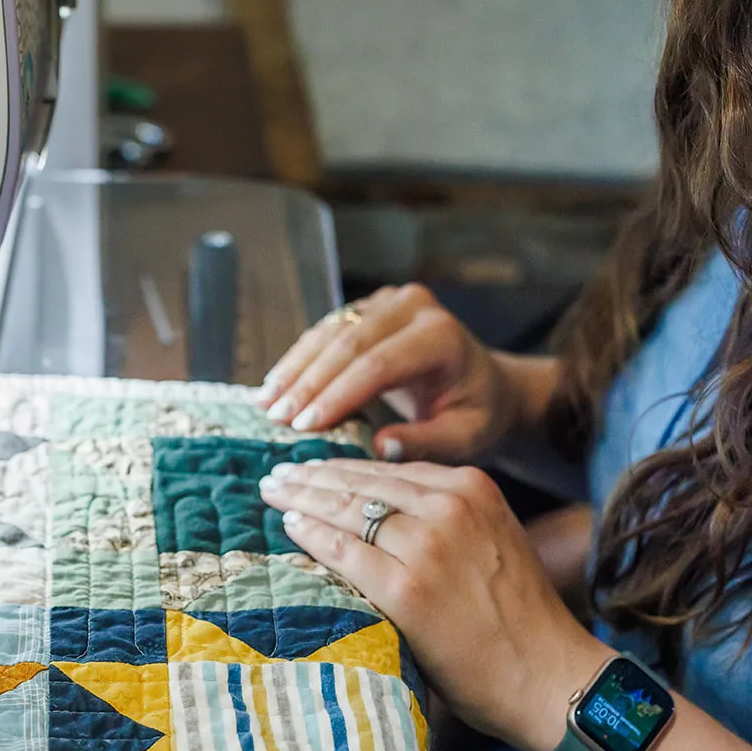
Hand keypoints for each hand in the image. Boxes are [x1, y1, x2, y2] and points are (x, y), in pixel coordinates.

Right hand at [257, 284, 525, 463]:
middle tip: (275, 417)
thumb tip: (379, 448)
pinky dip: (299, 360)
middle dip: (307, 383)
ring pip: (330, 332)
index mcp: (440, 337)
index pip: (378, 363)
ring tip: (266, 404)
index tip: (304, 426)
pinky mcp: (369, 307)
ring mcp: (389, 301)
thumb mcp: (463, 437)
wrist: (485, 385)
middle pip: (348, 343)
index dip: (337, 395)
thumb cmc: (475, 415)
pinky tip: (276, 386)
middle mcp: (413, 307)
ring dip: (295, 370)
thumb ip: (424, 442)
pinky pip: (326, 332)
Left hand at [258, 459, 609, 750]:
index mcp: (472, 489)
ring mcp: (427, 546)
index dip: (342, 467)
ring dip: (301, 500)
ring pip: (347, 511)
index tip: (310, 469)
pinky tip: (290, 528)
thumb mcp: (490, 542)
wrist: (548, 676)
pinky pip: (343, 552)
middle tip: (276, 477)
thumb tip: (381, 512)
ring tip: (273, 496)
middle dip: (312, 477)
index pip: (388, 469)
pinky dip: (311, 537)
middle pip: (361, 483)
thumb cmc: (516, 620)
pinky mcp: (407, 589)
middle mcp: (450, 506)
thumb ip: (445, 520)